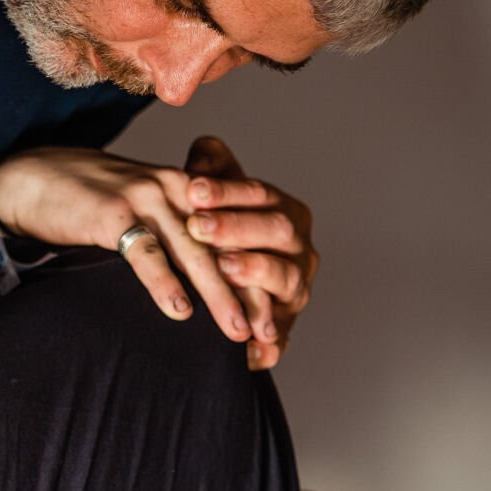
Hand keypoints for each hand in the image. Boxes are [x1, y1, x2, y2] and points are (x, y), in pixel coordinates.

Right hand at [0, 142, 317, 367]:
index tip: (272, 318)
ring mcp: (144, 198)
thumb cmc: (86, 204)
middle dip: (248, 291)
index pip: (232, 237)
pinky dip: (165, 283)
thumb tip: (199, 288)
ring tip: (236, 331)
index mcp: (186, 189)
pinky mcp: (112, 212)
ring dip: (218, 294)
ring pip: (193, 251)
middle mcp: (173, 188)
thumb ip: (172, 237)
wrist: (31, 178)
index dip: (254, 278)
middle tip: (268, 332)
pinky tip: (180, 311)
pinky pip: (146, 252)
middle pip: (222, 247)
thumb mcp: (140, 212)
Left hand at [181, 136, 315, 369]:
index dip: (227, 191)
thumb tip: (204, 147)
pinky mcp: (285, 329)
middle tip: (198, 226)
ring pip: (285, 279)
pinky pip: (279, 337)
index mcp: (285, 213)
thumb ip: (210, 171)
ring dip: (255, 272)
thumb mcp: (213, 202)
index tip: (191, 187)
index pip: (260, 195)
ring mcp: (296, 290)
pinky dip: (265, 342)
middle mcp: (299, 250)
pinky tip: (245, 344)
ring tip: (225, 267)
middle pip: (276, 232)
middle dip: (236, 227)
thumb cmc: (219, 236)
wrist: (227, 291)